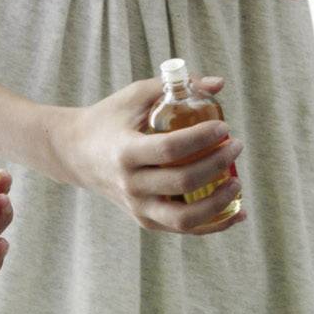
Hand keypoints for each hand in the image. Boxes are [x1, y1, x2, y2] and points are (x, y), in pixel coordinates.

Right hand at [56, 76, 245, 235]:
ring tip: (237, 182)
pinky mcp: (144, 220)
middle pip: (182, 181)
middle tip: (236, 146)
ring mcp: (137, 207)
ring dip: (219, 203)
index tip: (224, 128)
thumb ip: (172, 88)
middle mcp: (130, 184)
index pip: (169, 149)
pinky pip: (183, 229)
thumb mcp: (134, 96)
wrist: (75, 153)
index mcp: (124, 151)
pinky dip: (214, 224)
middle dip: (217, 164)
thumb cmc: (109, 118)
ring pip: (185, 218)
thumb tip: (218, 84)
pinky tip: (236, 213)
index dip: (201, 139)